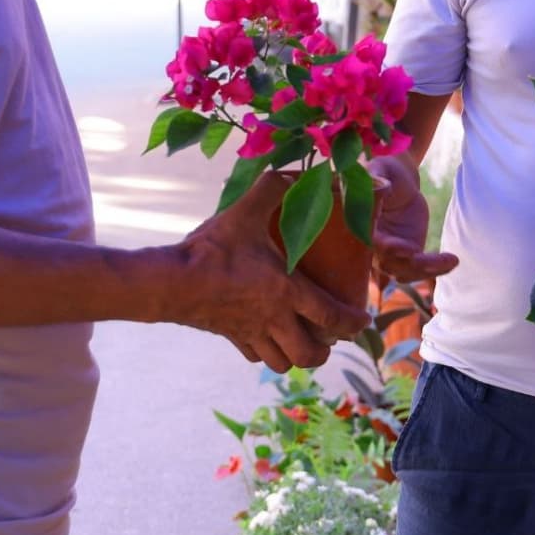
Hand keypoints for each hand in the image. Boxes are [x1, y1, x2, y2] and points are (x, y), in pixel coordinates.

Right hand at [166, 172, 370, 372]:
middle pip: (309, 355)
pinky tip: (267, 336)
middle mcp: (274, 319)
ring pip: (282, 363)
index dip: (353, 323)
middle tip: (331, 336)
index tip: (363, 320)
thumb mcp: (244, 212)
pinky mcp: (229, 337)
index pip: (332, 318)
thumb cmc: (212, 250)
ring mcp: (250, 333)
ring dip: (296, 357)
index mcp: (287, 292)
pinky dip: (267, 353)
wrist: (170, 282)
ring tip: (301, 340)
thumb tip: (292, 171)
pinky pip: (254, 356)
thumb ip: (272, 188)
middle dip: (324, 351)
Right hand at [366, 154, 459, 283]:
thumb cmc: (384, 172)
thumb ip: (376, 180)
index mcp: (363, 226)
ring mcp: (392, 252)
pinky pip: (421, 268)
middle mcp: (375, 245)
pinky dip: (437, 268)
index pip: (370, 241)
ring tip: (449, 261)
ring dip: (426, 270)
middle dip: (405, 263)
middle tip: (422, 258)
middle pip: (387, 262)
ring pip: (405, 271)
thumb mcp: (380, 171)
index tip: (404, 248)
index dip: (386, 248)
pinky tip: (453, 261)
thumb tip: (381, 187)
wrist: (397, 182)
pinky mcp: (409, 253)